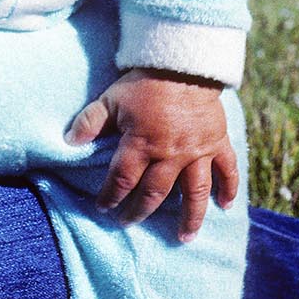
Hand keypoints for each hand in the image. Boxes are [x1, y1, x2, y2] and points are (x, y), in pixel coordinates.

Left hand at [65, 68, 238, 242]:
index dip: (111, 196)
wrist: (184, 61)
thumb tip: (69, 141)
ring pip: (194, 193)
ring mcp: (197, 151)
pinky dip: (229, 189)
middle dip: (140, 211)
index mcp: (141, 145)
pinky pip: (227, 170)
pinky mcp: (217, 142)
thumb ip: (90, 121)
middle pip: (154, 193)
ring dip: (190, 217)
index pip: (122, 180)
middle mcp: (170, 155)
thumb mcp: (112, 97)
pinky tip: (225, 206)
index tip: (103, 207)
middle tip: (129, 222)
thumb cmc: (145, 81)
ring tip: (184, 237)